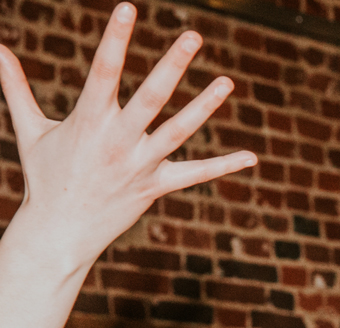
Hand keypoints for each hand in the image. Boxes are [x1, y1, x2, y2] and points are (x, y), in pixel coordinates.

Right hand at [0, 5, 254, 271]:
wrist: (59, 230)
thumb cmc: (44, 175)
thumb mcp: (29, 128)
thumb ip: (16, 86)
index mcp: (88, 120)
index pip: (103, 70)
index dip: (116, 39)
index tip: (127, 8)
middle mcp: (118, 140)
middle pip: (151, 97)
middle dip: (171, 65)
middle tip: (193, 35)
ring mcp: (141, 165)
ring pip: (179, 131)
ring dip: (205, 107)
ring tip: (228, 81)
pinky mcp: (157, 187)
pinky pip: (196, 175)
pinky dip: (223, 166)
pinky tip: (252, 157)